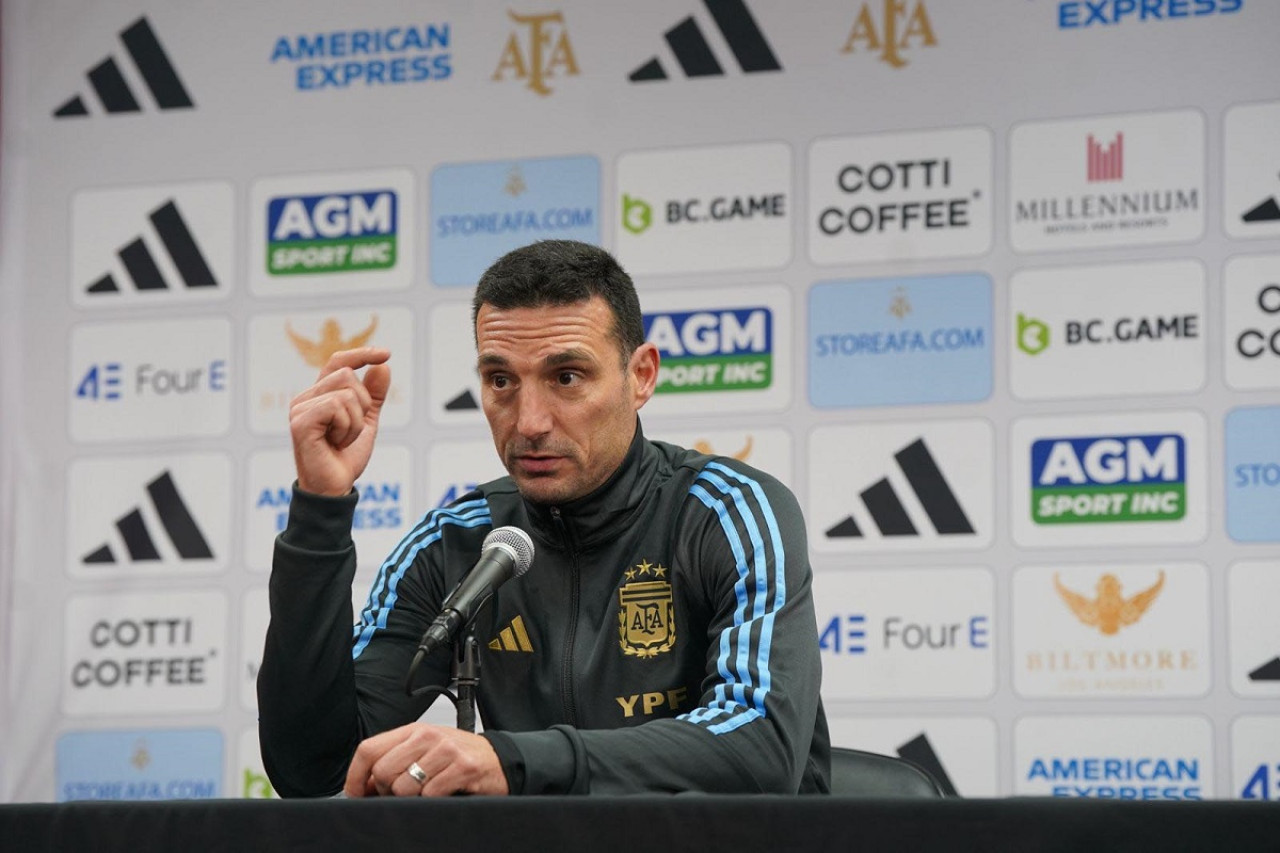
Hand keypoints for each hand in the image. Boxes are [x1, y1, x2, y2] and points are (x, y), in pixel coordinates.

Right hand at [288, 347, 390, 496]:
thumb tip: (383, 366)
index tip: (386, 354)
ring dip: (356, 422)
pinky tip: (335, 443)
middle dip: (362, 406)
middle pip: (347, 376)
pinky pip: (337, 407)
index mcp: (319, 395)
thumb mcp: (366, 421)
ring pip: (346, 393)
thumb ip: (373, 395)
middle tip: (350, 432)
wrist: (335, 487)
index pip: (339, 363)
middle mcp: (306, 398)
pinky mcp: (300, 421)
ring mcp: (300, 408)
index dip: (362, 355)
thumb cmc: (345, 457)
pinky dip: (347, 427)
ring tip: (341, 440)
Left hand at [344, 723, 509, 797]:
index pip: (369, 749)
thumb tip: (362, 787)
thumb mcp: (424, 751)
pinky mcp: (462, 767)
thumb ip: (395, 762)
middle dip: (387, 792)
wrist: (500, 760)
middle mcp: (427, 736)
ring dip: (412, 799)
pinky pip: (430, 795)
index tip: (355, 794)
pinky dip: (434, 801)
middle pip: (382, 771)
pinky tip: (446, 792)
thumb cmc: (460, 756)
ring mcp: (446, 751)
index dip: (355, 776)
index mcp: (413, 730)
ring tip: (428, 791)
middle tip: (403, 794)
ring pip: (403, 787)